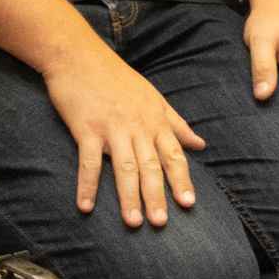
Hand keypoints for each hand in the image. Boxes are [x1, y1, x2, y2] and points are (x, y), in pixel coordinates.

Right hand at [42, 38, 206, 228]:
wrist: (79, 55)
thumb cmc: (117, 77)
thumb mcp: (153, 97)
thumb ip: (177, 124)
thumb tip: (200, 144)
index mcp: (155, 120)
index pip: (173, 154)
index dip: (181, 179)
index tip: (188, 204)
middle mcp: (137, 126)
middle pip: (151, 165)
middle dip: (157, 195)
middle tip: (161, 223)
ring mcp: (111, 127)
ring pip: (124, 166)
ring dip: (128, 196)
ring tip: (133, 222)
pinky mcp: (85, 128)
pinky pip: (87, 161)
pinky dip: (87, 185)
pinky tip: (85, 206)